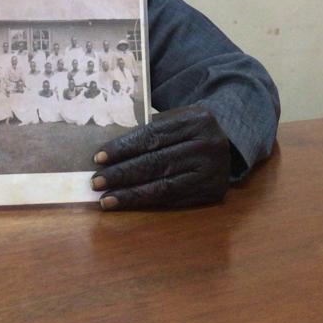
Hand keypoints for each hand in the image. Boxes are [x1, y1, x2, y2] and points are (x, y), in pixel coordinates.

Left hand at [91, 106, 231, 210]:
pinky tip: (128, 204)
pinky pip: (173, 199)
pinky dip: (147, 202)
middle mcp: (207, 145)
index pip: (152, 136)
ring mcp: (212, 171)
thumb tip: (109, 153)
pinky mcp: (212, 191)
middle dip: (122, 174)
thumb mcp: (176, 119)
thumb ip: (150, 130)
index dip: (124, 148)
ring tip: (105, 199)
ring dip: (130, 194)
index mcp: (196, 120)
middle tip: (96, 182)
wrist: (226, 144)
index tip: (99, 157)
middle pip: (156, 162)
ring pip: (163, 185)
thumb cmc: (189, 130)